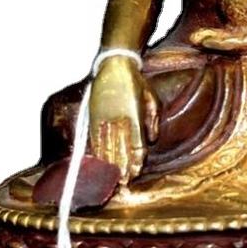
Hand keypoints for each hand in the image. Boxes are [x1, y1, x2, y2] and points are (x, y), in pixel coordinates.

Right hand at [88, 55, 158, 182]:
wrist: (115, 64)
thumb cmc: (136, 82)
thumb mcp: (151, 97)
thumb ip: (152, 119)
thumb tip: (151, 139)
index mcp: (135, 116)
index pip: (136, 144)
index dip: (136, 160)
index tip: (135, 173)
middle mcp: (120, 119)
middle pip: (121, 148)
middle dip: (122, 167)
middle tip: (124, 183)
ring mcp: (105, 117)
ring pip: (107, 145)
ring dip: (110, 162)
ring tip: (112, 177)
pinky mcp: (94, 114)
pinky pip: (95, 136)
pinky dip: (97, 150)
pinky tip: (98, 161)